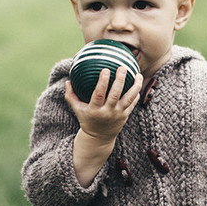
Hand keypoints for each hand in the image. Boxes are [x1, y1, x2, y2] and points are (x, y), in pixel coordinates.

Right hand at [66, 66, 142, 186]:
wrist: (99, 138)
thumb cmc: (87, 119)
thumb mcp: (77, 109)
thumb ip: (71, 95)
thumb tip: (68, 81)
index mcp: (95, 110)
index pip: (99, 94)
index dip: (103, 82)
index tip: (105, 69)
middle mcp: (108, 112)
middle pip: (115, 94)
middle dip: (120, 80)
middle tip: (123, 67)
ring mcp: (118, 114)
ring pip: (129, 98)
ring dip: (135, 86)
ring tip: (138, 74)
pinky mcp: (125, 116)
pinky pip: (133, 103)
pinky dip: (136, 93)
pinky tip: (138, 83)